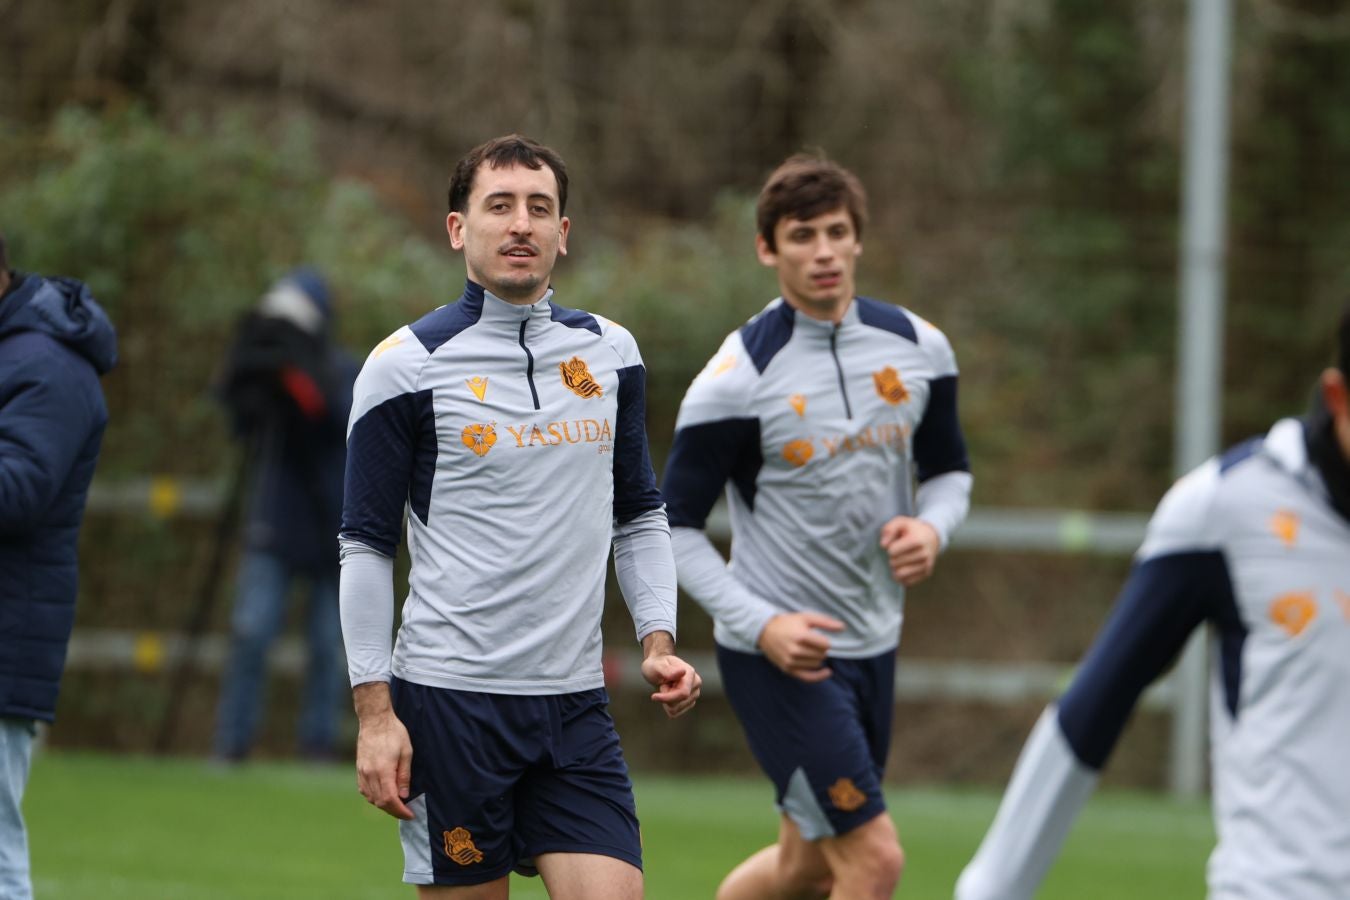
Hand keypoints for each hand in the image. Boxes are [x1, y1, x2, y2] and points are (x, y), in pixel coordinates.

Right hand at [353, 683, 414, 819]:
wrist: (375, 720)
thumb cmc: (394, 733)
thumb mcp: (406, 752)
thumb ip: (404, 776)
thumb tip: (404, 796)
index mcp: (383, 771)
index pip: (390, 800)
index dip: (400, 811)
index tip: (410, 815)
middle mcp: (370, 774)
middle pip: (380, 802)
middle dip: (394, 810)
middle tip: (406, 811)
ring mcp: (362, 772)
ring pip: (371, 798)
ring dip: (384, 805)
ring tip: (397, 804)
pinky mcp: (359, 769)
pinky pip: (364, 790)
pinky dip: (374, 797)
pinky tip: (383, 795)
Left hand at [640, 652, 701, 718]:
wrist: (658, 668)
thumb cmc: (656, 665)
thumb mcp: (656, 666)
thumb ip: (668, 670)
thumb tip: (683, 672)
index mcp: (690, 673)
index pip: (683, 693)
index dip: (667, 697)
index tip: (653, 696)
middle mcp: (696, 684)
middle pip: (678, 703)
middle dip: (666, 697)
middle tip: (662, 684)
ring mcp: (694, 694)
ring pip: (676, 709)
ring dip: (666, 701)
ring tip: (666, 688)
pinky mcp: (690, 702)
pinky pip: (675, 713)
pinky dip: (668, 706)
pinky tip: (668, 694)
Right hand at [757, 612, 844, 681]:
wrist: (765, 631)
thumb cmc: (787, 623)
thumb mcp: (806, 618)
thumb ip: (825, 622)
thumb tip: (843, 627)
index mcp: (800, 636)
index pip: (825, 645)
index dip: (825, 641)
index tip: (819, 638)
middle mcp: (795, 650)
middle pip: (822, 655)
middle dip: (821, 649)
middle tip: (813, 644)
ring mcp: (790, 661)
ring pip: (816, 664)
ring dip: (818, 658)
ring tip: (810, 651)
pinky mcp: (787, 669)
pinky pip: (808, 677)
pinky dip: (819, 676)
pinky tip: (828, 672)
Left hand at [879, 516, 939, 585]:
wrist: (932, 537)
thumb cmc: (912, 529)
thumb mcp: (900, 522)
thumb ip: (889, 529)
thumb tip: (883, 545)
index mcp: (917, 540)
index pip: (892, 552)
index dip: (890, 548)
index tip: (895, 544)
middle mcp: (924, 554)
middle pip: (894, 563)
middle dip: (892, 558)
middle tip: (897, 553)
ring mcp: (926, 565)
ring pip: (900, 575)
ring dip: (895, 569)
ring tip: (898, 562)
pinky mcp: (926, 573)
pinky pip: (907, 582)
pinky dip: (901, 577)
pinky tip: (903, 568)